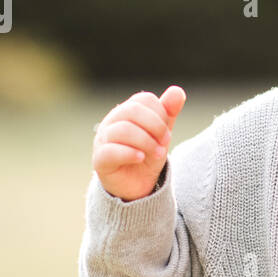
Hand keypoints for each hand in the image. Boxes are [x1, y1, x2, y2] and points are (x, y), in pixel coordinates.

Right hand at [93, 86, 186, 201]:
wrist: (136, 185)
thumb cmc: (148, 155)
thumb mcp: (162, 134)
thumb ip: (169, 113)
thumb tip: (177, 90)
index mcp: (127, 111)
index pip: (144, 99)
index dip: (161, 114)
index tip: (167, 132)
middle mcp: (112, 121)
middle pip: (132, 110)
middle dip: (155, 126)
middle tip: (165, 143)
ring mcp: (103, 139)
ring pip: (122, 130)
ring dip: (146, 142)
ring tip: (158, 154)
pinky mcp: (99, 159)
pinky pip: (110, 151)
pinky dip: (129, 153)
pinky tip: (141, 158)